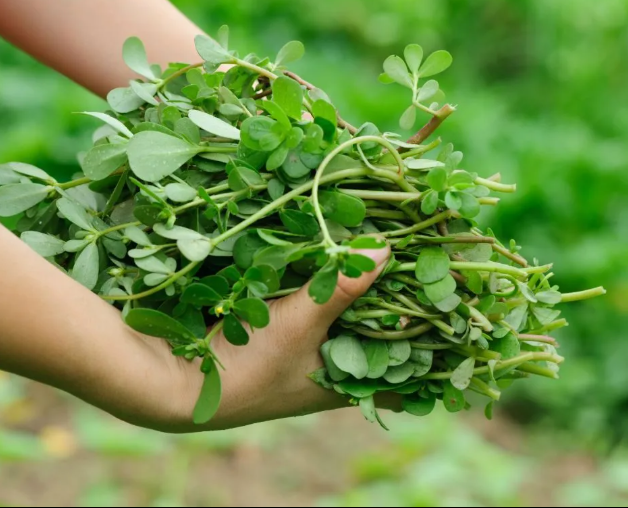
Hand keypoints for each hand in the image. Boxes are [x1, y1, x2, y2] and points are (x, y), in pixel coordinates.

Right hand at [0, 206, 394, 432]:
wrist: (171, 380)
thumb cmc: (247, 366)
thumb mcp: (302, 324)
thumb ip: (343, 286)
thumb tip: (388, 249)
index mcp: (342, 383)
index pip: (401, 369)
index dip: (429, 343)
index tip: (456, 309)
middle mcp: (326, 368)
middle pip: (374, 332)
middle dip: (395, 299)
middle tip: (424, 259)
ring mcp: (300, 350)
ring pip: (342, 313)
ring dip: (358, 284)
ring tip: (388, 244)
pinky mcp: (274, 329)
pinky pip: (311, 300)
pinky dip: (323, 278)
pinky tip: (334, 246)